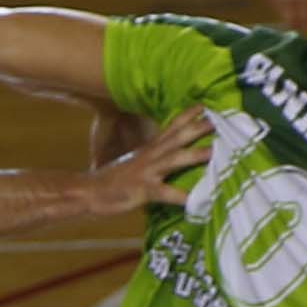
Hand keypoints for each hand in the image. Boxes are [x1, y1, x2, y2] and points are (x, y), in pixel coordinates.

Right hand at [97, 111, 218, 206]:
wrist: (88, 191)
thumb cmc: (114, 181)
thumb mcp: (136, 164)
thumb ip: (154, 159)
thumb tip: (170, 157)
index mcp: (150, 149)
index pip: (172, 127)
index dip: (188, 115)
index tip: (205, 105)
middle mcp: (151, 156)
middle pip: (177, 138)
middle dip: (198, 128)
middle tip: (218, 119)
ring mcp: (147, 173)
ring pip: (174, 160)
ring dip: (194, 155)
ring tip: (214, 152)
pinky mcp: (143, 190)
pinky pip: (165, 193)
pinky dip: (181, 196)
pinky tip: (196, 201)